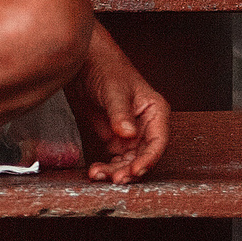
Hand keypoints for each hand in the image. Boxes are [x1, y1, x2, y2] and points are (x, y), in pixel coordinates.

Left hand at [66, 22, 168, 183]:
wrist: (83, 61)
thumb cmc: (106, 67)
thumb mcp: (114, 90)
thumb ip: (120, 113)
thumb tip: (128, 134)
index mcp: (155, 112)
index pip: (158, 141)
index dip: (149, 159)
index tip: (135, 171)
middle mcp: (145, 125)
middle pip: (143, 156)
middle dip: (130, 170)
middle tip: (114, 178)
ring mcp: (130, 133)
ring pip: (128, 161)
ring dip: (116, 172)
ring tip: (99, 175)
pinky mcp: (113, 137)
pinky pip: (114, 159)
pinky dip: (107, 167)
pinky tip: (95, 171)